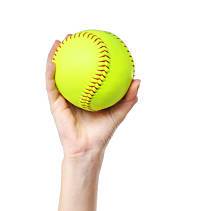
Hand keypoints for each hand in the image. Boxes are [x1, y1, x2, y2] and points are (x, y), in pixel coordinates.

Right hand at [46, 36, 140, 157]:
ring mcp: (63, 96)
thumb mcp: (119, 113)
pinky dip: (52, 70)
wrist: (88, 147)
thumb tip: (138, 80)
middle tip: (76, 35)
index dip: (91, 57)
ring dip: (57, 55)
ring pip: (58, 72)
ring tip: (61, 41)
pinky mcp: (54, 101)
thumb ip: (129, 98)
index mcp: (88, 93)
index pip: (89, 72)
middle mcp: (74, 92)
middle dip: (72, 50)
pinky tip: (55, 58)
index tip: (96, 43)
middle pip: (71, 68)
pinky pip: (52, 83)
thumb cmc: (103, 132)